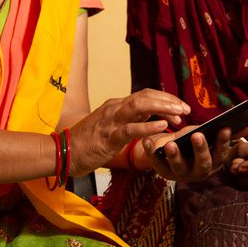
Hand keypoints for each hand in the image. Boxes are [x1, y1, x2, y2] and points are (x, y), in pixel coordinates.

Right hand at [67, 89, 188, 176]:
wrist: (61, 152)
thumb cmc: (88, 142)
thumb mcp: (112, 127)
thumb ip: (130, 120)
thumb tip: (154, 118)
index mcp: (116, 106)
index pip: (146, 94)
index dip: (166, 98)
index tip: (181, 106)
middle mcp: (114, 108)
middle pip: (146, 96)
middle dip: (168, 100)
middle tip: (186, 109)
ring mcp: (110, 121)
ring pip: (140, 106)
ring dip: (162, 108)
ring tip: (179, 114)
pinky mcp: (108, 137)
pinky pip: (130, 129)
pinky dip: (148, 126)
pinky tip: (163, 128)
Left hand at [143, 124, 236, 182]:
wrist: (171, 155)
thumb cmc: (194, 144)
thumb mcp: (209, 138)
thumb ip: (227, 134)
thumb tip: (247, 126)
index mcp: (212, 163)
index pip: (220, 154)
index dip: (223, 142)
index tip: (224, 128)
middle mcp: (197, 172)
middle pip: (201, 163)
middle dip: (200, 149)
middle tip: (197, 135)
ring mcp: (180, 174)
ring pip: (178, 167)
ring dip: (175, 155)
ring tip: (171, 143)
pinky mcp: (163, 171)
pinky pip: (156, 163)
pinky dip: (150, 152)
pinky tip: (146, 140)